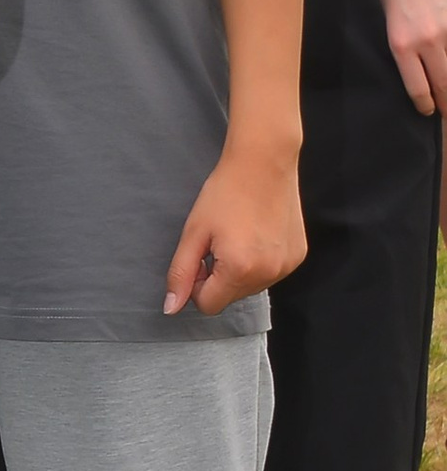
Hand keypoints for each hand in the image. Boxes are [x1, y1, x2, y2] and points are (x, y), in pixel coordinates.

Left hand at [163, 136, 305, 316]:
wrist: (264, 162)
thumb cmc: (225, 193)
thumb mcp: (194, 233)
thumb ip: (181, 273)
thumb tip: (172, 308)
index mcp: (239, 269)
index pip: (209, 304)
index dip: (197, 284)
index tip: (200, 258)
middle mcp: (268, 273)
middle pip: (231, 297)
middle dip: (219, 278)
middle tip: (218, 243)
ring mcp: (287, 266)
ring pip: (251, 287)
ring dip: (240, 271)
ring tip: (239, 236)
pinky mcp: (298, 256)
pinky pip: (271, 273)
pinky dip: (260, 262)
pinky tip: (257, 235)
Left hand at [379, 0, 446, 116]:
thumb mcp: (384, 18)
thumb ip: (398, 46)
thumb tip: (408, 72)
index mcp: (401, 43)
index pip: (419, 88)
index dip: (425, 105)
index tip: (427, 111)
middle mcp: (428, 40)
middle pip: (445, 85)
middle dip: (446, 105)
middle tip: (445, 113)